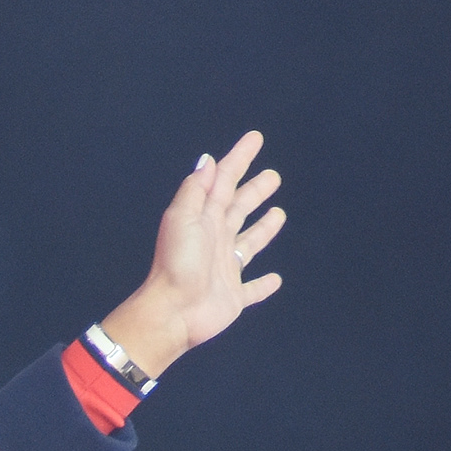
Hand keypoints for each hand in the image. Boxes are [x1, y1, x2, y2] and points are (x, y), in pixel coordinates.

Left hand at [97, 130, 287, 380]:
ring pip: (249, 243)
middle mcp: (215, 240)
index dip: (239, 158)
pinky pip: (252, 290)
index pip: (225, 182)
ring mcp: (224, 268)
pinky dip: (264, 285)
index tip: (255, 138)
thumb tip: (207, 159)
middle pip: (239, 209)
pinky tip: (276, 280)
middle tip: (273, 176)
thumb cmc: (177, 264)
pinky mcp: (233, 297)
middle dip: (255, 191)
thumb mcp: (182, 218)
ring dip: (263, 229)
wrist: (172, 312)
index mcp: (203, 219)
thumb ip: (196, 190)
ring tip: (279, 214)